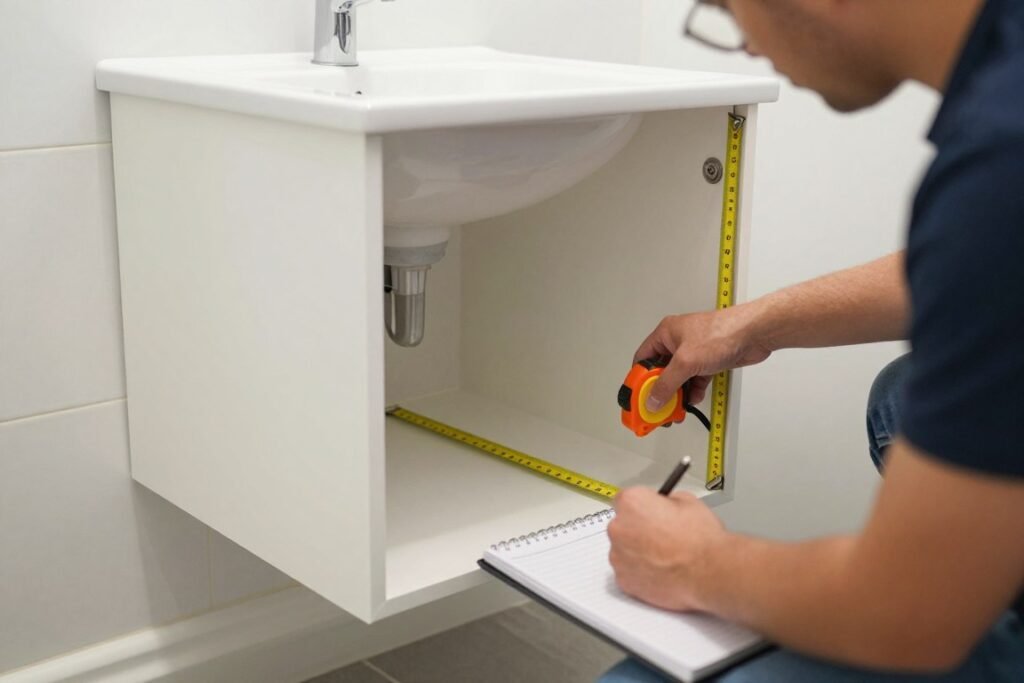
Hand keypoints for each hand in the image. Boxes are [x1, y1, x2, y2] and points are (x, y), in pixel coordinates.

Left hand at [607, 487, 727, 611]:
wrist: (709, 573)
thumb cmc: (700, 540)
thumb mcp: (688, 501)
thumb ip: (666, 500)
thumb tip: (665, 505)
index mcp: (632, 503)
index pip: (627, 500)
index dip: (643, 507)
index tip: (652, 513)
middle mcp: (619, 528)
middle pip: (623, 525)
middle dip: (638, 529)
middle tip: (662, 536)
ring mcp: (618, 557)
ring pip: (624, 550)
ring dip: (638, 551)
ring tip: (665, 556)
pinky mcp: (624, 581)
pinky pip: (628, 571)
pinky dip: (640, 572)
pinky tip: (661, 570)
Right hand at [634, 305, 769, 410]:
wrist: (754, 333)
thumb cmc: (721, 334)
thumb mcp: (686, 362)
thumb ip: (667, 384)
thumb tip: (653, 400)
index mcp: (666, 334)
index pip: (643, 359)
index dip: (639, 380)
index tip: (638, 398)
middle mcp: (677, 342)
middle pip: (660, 371)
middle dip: (659, 390)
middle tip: (658, 408)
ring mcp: (694, 352)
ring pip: (679, 377)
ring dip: (677, 393)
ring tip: (676, 409)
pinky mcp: (709, 361)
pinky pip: (695, 379)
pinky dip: (693, 390)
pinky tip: (694, 399)